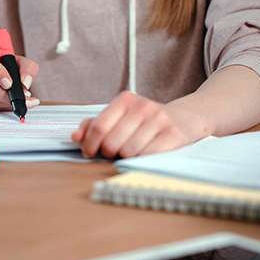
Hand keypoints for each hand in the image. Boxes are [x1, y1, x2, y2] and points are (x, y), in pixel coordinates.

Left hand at [71, 92, 202, 158]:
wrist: (185, 118)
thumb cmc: (146, 121)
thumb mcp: (120, 116)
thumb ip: (94, 125)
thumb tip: (75, 137)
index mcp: (126, 99)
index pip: (99, 126)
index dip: (89, 143)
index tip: (89, 152)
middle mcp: (143, 107)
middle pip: (111, 142)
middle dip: (108, 152)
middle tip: (114, 152)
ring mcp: (159, 120)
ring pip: (128, 152)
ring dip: (126, 157)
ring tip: (131, 151)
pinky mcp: (173, 134)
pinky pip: (147, 156)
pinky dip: (141, 160)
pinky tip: (144, 154)